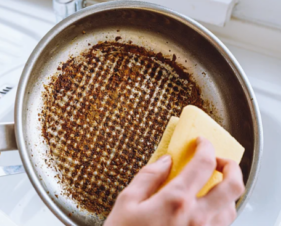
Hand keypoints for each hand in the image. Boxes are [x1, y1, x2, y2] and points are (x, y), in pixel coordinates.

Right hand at [105, 137, 244, 225]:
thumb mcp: (127, 202)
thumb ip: (148, 177)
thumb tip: (165, 161)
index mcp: (176, 201)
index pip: (203, 164)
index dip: (205, 146)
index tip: (200, 142)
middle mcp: (197, 218)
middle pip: (233, 186)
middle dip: (231, 166)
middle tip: (218, 160)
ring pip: (231, 207)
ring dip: (226, 191)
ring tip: (212, 184)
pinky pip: (222, 225)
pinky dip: (220, 210)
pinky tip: (205, 207)